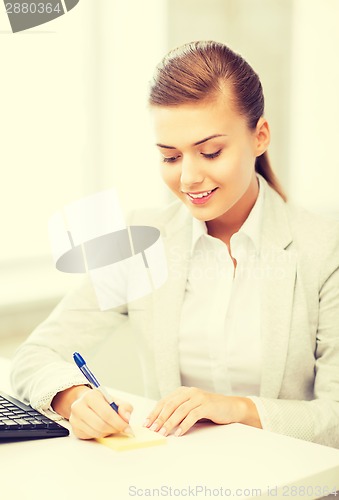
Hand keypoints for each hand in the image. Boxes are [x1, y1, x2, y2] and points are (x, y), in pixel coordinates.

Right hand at [52, 386, 132, 439]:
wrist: (86, 402)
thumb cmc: (101, 402)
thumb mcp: (115, 400)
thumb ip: (125, 407)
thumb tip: (126, 418)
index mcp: (90, 396)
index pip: (106, 413)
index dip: (118, 422)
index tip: (126, 427)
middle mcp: (79, 407)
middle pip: (101, 425)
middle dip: (114, 429)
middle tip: (121, 429)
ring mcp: (75, 419)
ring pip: (96, 433)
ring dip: (108, 433)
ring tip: (112, 427)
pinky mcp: (75, 429)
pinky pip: (91, 437)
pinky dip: (100, 435)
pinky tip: (103, 429)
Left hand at [143, 386, 260, 436]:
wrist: (230, 407)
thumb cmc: (209, 410)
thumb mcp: (191, 408)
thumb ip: (178, 412)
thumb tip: (160, 424)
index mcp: (183, 391)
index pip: (164, 401)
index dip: (154, 412)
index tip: (146, 424)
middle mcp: (189, 392)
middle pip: (170, 405)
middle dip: (159, 418)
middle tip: (153, 429)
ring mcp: (198, 397)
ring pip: (180, 410)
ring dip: (170, 422)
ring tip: (163, 433)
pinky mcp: (207, 405)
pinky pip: (192, 415)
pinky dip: (184, 425)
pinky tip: (178, 433)